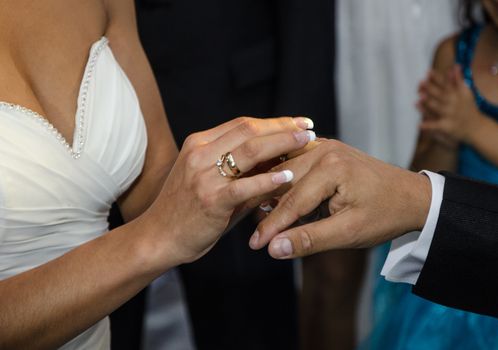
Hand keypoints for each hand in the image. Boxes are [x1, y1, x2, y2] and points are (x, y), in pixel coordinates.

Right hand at [141, 116, 315, 267]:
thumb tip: (280, 161)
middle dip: (283, 127)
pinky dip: (268, 179)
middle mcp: (200, 153)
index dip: (274, 121)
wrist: (158, 237)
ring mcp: (203, 175)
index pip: (242, 124)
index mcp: (199, 143)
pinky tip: (287, 176)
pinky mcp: (210, 199)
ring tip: (305, 142)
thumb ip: (241, 170)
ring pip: (249, 150)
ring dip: (282, 144)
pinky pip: (244, 185)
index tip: (298, 123)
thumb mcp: (210, 181)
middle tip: (308, 128)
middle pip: (249, 130)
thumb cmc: (188, 210)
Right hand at [248, 140, 431, 258]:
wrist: (412, 196)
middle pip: (284, 182)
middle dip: (269, 210)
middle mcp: (324, 149)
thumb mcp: (349, 232)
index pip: (292, 201)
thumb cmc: (385, 215)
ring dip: (274, 194)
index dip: (272, 226)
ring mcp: (325, 146)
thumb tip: (274, 248)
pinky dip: (286, 182)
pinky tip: (276, 197)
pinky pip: (296, 165)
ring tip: (260, 219)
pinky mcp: (326, 149)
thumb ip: (311, 239)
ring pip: (287, 172)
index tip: (254, 246)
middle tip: (254, 237)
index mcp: (331, 167)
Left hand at [418, 65, 484, 144]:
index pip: (446, 83)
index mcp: (457, 94)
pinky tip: (419, 124)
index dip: (436, 78)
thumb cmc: (469, 108)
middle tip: (420, 82)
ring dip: (428, 103)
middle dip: (430, 88)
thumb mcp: (467, 92)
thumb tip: (455, 65)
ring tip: (418, 99)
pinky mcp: (447, 126)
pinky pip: (436, 125)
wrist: (477, 127)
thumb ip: (459, 79)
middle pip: (440, 94)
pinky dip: (428, 125)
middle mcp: (453, 103)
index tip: (428, 72)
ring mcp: (449, 115)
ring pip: (437, 108)